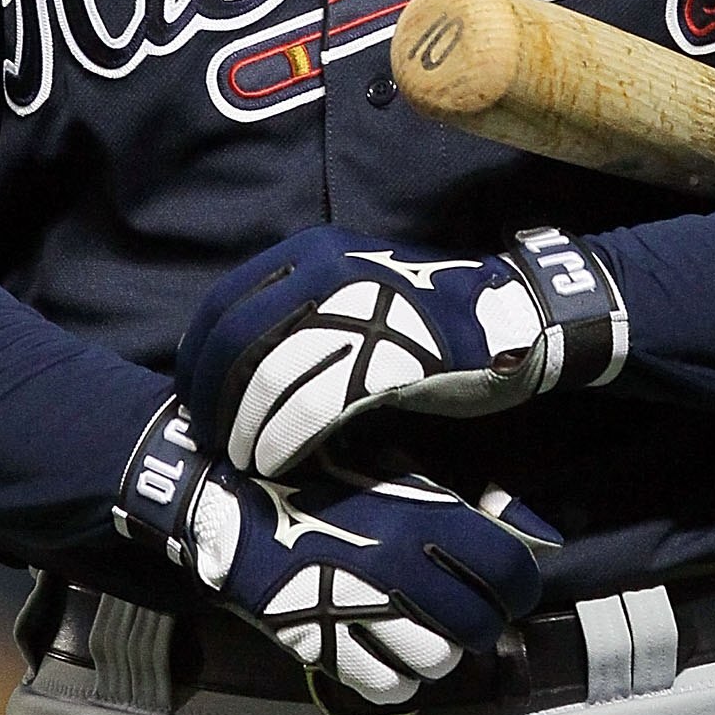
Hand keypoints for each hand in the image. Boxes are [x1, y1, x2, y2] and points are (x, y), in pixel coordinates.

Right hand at [115, 402, 558, 712]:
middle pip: (478, 628)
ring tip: (416, 631)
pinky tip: (383, 652)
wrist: (227, 495)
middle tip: (459, 613)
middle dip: (476, 624)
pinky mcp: (325, 645)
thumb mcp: (394, 463)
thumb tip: (525, 528)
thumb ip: (459, 502)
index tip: (505, 587)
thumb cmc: (317, 473)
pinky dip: (394, 677)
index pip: (511, 573)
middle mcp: (403, 568)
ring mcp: (363, 610)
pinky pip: (389, 688)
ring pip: (437, 663)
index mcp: (427, 516)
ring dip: (434, 652)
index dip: (517, 587)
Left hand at [179, 222, 627, 477]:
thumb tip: (232, 372)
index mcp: (308, 252)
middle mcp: (323, 270)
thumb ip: (295, 320)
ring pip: (265, 376)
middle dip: (214, 402)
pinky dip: (283, 439)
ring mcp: (355, 310)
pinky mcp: (386, 354)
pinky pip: (311, 404)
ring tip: (248, 460)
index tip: (201, 407)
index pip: (221, 307)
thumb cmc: (427, 320)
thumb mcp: (352, 295)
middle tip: (220, 442)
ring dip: (245, 428)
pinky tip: (278, 462)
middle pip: (233, 343)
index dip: (198, 364)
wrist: (515, 318)